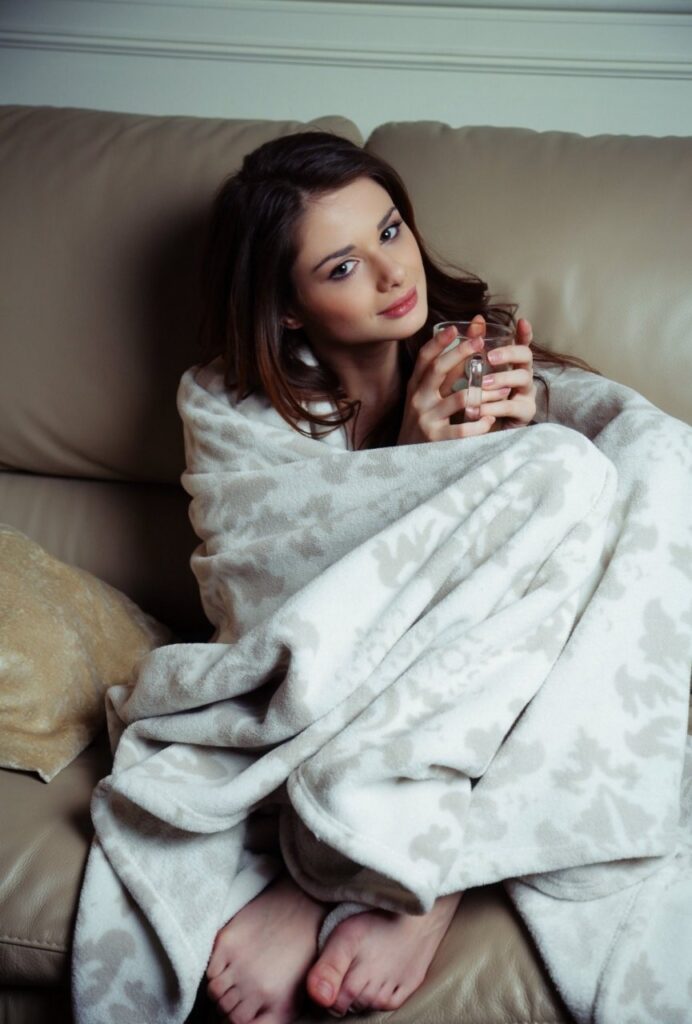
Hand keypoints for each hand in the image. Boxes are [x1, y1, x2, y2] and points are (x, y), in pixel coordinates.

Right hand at [397, 315, 496, 444]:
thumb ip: (442, 374)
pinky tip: (490, 420)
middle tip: (481, 343)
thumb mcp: (425, 397)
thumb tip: (459, 340)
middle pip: (438, 369)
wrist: (406, 461)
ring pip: (460, 398)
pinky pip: (463, 429)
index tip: (455, 328)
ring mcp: (426, 420)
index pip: (424, 359)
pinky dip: (481, 423)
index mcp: (416, 387)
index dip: (439, 342)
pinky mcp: (437, 439)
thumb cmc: (424, 422)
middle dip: (461, 353)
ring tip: (504, 390)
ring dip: (486, 392)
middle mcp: (418, 400)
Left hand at [473, 317, 535, 430]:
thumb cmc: (477, 400)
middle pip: (526, 356)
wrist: (477, 434)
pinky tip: (479, 409)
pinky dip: (494, 407)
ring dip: (502, 379)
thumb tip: (476, 319)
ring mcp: (525, 394)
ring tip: (482, 385)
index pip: (521, 344)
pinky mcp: (524, 414)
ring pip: (522, 379)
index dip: (525, 333)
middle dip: (509, 353)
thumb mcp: (472, 373)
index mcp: (511, 364)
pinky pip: (512, 406)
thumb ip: (474, 348)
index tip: (522, 321)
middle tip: (490, 357)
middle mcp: (522, 376)